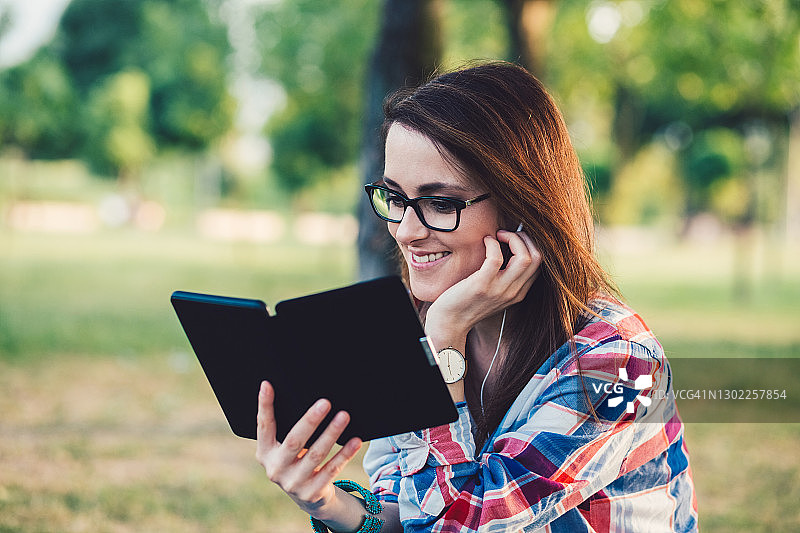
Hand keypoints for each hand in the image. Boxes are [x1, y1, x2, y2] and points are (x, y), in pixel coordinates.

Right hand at [255, 381, 361, 519]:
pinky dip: (344, 454)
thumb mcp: (284, 447)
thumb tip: (295, 392)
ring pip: (316, 454)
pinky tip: (355, 441)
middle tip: (325, 402)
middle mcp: (276, 469)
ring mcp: (293, 483)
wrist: (307, 497)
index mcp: (265, 453)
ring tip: (344, 416)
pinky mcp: (312, 492)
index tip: (267, 385)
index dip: (264, 406)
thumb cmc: (296, 460)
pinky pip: (332, 469)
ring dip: (331, 433)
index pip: (264, 426)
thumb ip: (285, 428)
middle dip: (310, 421)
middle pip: (294, 441)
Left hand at [424, 229, 540, 346]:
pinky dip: (492, 243)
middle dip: (525, 238)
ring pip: (524, 257)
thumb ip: (504, 278)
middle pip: (537, 258)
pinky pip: (496, 257)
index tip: (513, 238)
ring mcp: (499, 290)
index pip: (538, 264)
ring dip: (513, 238)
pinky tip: (485, 241)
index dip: (529, 245)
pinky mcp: (482, 285)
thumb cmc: (466, 303)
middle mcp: (513, 292)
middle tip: (506, 234)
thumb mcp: (492, 293)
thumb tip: (507, 250)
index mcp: (518, 293)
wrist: (449, 323)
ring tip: (498, 235)